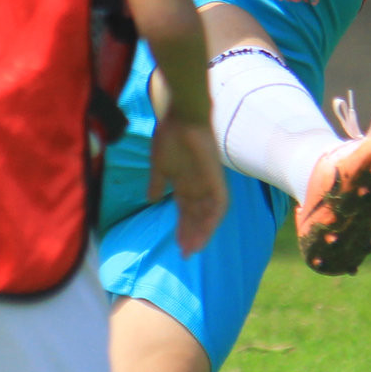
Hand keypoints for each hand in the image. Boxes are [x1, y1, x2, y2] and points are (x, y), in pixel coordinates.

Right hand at [147, 119, 226, 255]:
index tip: (177, 245)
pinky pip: (219, 204)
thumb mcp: (159, 165)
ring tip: (193, 249)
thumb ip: (157, 183)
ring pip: (207, 214)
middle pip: (196, 216)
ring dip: (201, 232)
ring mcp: (208, 183)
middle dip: (191, 235)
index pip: (185, 211)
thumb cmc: (169, 136)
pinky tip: (206, 233)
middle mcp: (198, 186)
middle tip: (184, 254)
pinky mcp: (216, 179)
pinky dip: (213, 220)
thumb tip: (151, 199)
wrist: (181, 116)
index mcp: (185, 182)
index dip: (182, 227)